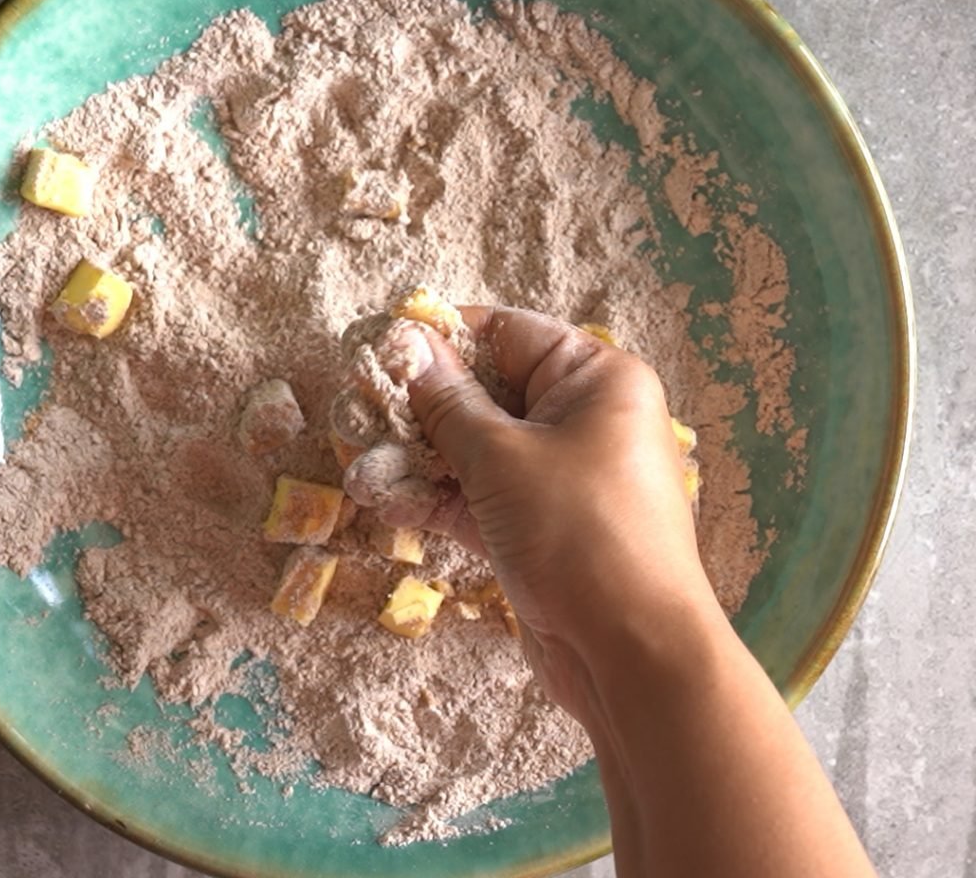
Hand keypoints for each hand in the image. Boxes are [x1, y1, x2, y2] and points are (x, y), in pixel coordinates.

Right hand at [393, 307, 717, 721]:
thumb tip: (407, 344)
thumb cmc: (578, 532)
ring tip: (358, 460)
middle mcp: (583, 419)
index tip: (382, 346)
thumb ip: (447, 402)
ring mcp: (562, 476)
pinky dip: (440, 498)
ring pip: (480, 449)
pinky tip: (385, 502)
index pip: (508, 335)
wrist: (633, 656)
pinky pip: (484, 496)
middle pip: (489, 393)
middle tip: (358, 409)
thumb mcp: (502, 458)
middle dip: (422, 406)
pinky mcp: (542, 526)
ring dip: (421, 457)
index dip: (443, 338)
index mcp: (595, 379)